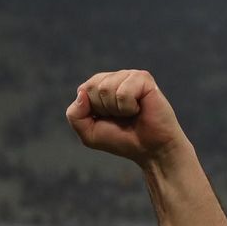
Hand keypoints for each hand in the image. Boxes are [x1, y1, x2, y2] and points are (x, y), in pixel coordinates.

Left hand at [65, 70, 185, 165]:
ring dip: (117, 110)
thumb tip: (81, 93)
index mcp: (100, 87)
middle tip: (121, 117)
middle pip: (92, 88)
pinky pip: (123, 93)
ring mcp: (129, 76)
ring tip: (131, 113)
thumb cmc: (122, 140)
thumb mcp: (89, 133)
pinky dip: (129, 107)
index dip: (92, 111)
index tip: (108, 119)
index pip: (83, 90)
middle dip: (104, 110)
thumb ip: (75, 115)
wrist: (151, 149)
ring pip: (106, 89)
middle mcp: (115, 78)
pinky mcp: (144, 78)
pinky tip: (139, 109)